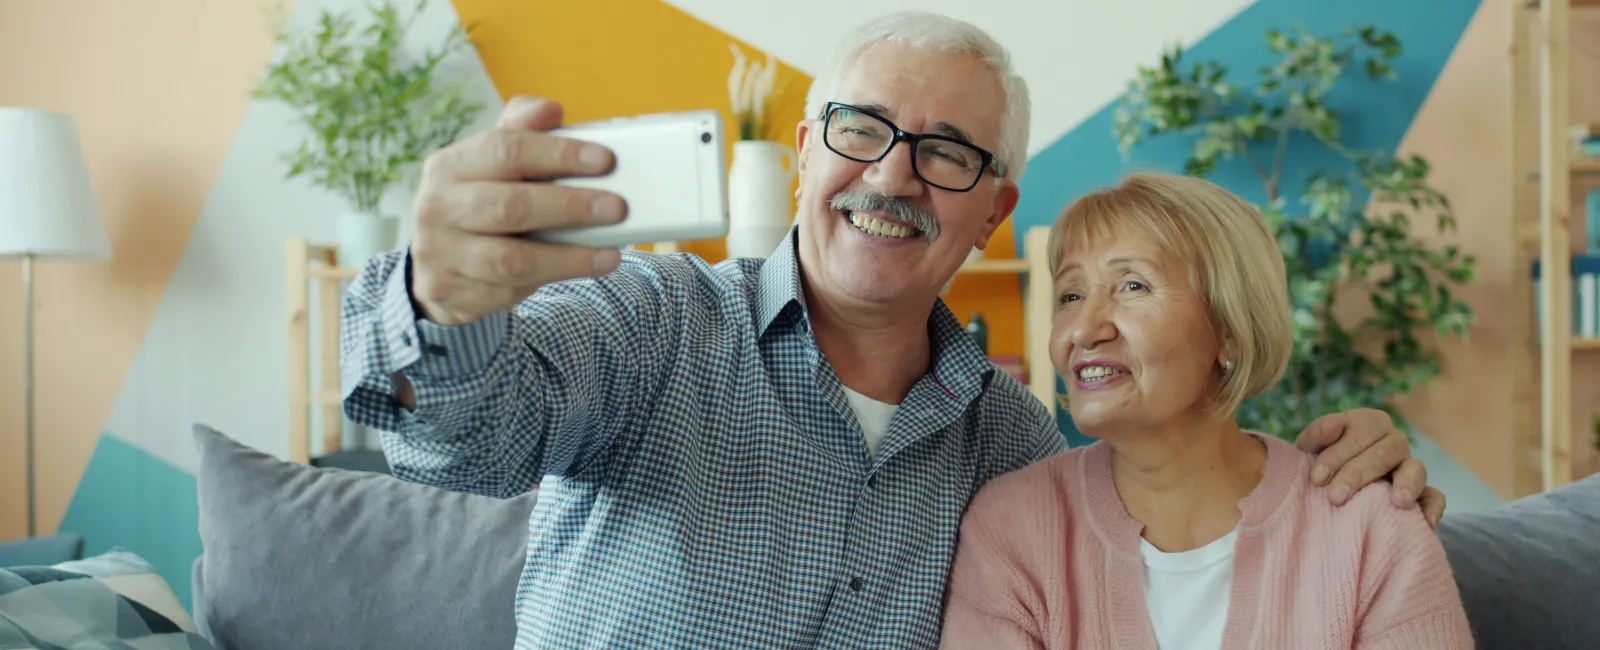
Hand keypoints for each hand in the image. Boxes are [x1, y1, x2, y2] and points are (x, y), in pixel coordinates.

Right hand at [409, 96, 627, 325]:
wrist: (438, 261)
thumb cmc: (480, 199)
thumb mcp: (493, 162)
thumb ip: (522, 130)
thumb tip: (551, 110)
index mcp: (450, 164)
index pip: (506, 150)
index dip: (559, 154)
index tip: (605, 160)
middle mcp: (437, 207)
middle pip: (510, 206)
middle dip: (570, 207)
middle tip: (616, 208)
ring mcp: (439, 253)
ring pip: (512, 260)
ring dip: (569, 258)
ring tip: (609, 253)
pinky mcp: (450, 291)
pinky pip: (507, 292)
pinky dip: (550, 281)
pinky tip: (582, 271)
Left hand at [1295, 408, 1446, 527]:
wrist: (1329, 493)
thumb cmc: (1320, 465)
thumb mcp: (1310, 448)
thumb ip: (1317, 434)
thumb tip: (1334, 424)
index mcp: (1370, 423)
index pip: (1362, 431)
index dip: (1338, 454)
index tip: (1316, 479)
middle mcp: (1394, 441)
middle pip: (1386, 451)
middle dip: (1359, 474)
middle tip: (1335, 498)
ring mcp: (1411, 467)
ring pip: (1416, 469)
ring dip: (1407, 484)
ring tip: (1398, 502)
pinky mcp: (1422, 494)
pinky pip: (1435, 497)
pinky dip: (1432, 507)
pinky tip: (1425, 521)